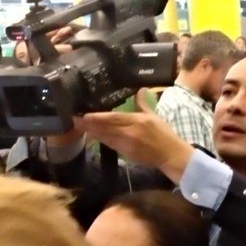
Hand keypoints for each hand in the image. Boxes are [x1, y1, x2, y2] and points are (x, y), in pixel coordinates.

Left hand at [77, 110, 194, 181]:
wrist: (171, 155)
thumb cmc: (165, 134)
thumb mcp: (155, 116)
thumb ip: (143, 104)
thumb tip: (140, 90)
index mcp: (138, 121)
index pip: (113, 118)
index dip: (97, 117)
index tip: (84, 115)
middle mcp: (130, 132)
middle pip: (105, 128)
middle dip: (89, 125)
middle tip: (74, 120)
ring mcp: (127, 145)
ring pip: (105, 137)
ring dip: (92, 132)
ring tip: (79, 127)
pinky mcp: (126, 154)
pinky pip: (110, 145)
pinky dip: (101, 140)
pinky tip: (93, 136)